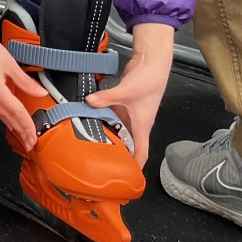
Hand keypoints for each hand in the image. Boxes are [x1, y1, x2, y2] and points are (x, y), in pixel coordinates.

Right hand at [0, 27, 40, 151]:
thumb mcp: (10, 64)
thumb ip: (25, 81)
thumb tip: (41, 93)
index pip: (16, 112)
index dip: (26, 125)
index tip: (34, 136)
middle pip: (8, 118)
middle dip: (20, 132)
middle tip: (30, 144)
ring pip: (0, 114)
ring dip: (12, 126)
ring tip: (22, 136)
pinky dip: (4, 116)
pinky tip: (8, 120)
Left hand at [86, 22, 174, 167]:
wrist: (153, 62)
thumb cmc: (149, 80)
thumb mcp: (126, 91)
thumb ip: (106, 98)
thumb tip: (89, 102)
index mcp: (142, 126)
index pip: (141, 152)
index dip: (135, 167)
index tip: (128, 179)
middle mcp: (137, 123)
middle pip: (128, 144)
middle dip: (117, 154)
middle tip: (101, 163)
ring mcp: (130, 113)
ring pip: (119, 130)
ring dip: (109, 136)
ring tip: (92, 145)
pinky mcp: (124, 103)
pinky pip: (113, 116)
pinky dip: (104, 119)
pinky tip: (91, 120)